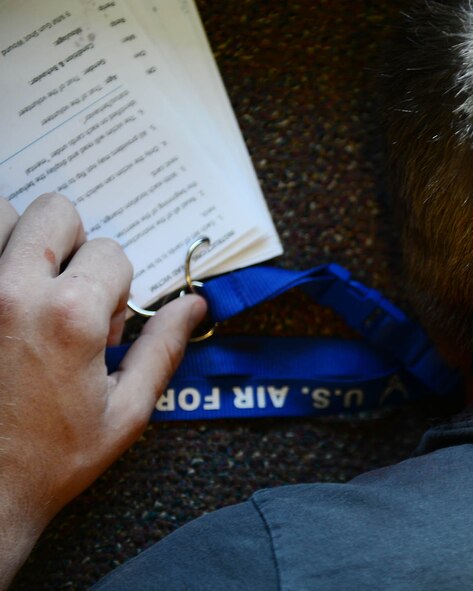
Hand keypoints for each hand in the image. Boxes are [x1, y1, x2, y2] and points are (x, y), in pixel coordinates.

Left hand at [0, 194, 205, 587]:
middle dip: (73, 245)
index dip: (117, 287)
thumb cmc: (50, 460)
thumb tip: (194, 305)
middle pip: (55, 212)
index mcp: (71, 316)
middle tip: (66, 290)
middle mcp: (13, 292)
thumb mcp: (125, 412)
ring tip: (27, 286)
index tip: (102, 325)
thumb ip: (163, 348)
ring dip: (21, 239)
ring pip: (0, 214)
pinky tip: (6, 304)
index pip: (111, 252)